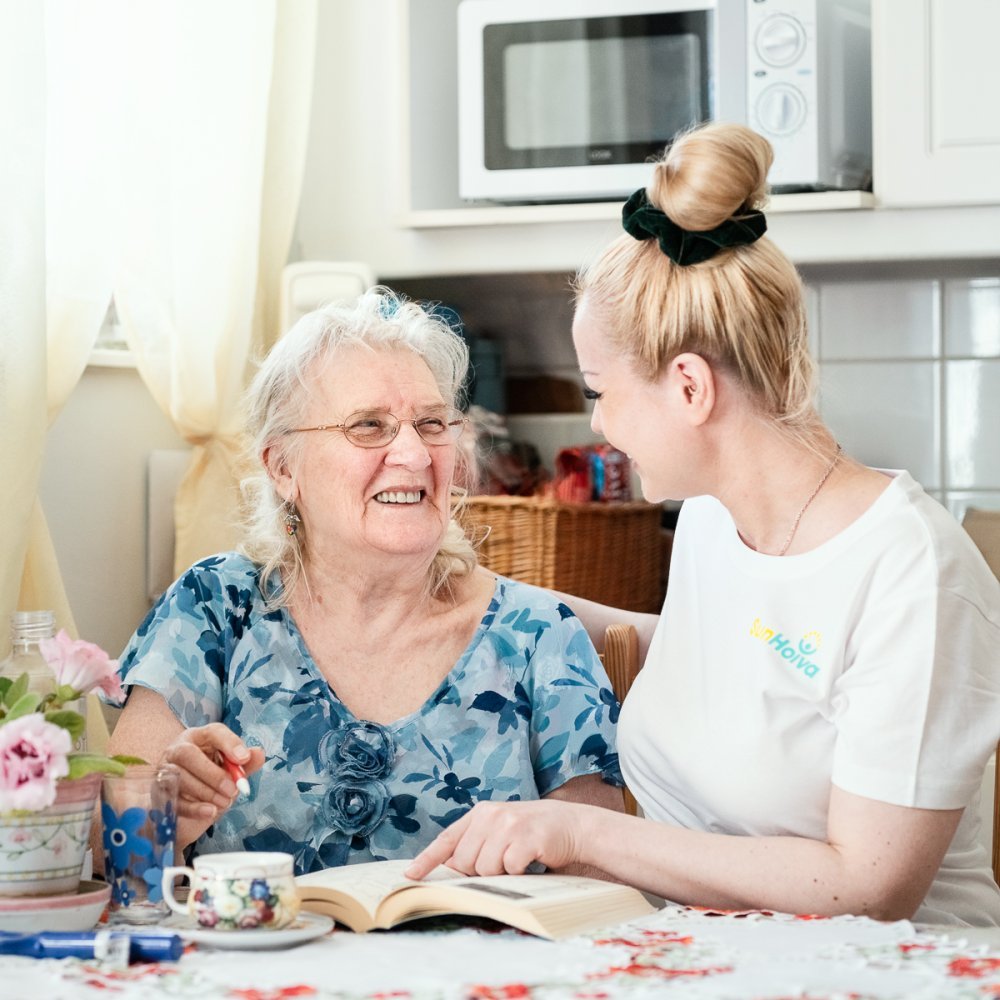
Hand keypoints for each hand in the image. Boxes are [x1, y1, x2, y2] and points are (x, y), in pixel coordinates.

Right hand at [160, 723, 264, 850]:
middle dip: (213, 773)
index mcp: (199, 738)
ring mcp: (164, 770)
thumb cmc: (210, 782)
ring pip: (180, 777)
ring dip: (206, 792)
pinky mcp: (159, 793)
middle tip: (233, 790)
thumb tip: (259, 753)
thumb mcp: (229, 772)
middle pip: (188, 754)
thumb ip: (245, 764)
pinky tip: (210, 812)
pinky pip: (174, 800)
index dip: (229, 742)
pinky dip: (195, 807)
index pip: (212, 732)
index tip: (244, 758)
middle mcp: (178, 749)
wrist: (188, 810)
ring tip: (225, 802)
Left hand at [404, 800, 581, 879]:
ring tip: (517, 860)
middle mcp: (491, 814)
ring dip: (500, 874)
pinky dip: (518, 873)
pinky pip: (508, 869)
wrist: (571, 825)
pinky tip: (530, 861)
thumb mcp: (500, 831)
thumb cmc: (532, 834)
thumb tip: (449, 870)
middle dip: (479, 872)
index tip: (410, 876)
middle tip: (503, 863)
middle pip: (465, 862)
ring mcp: (508, 824)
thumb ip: (476, 844)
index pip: (447, 839)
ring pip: (484, 868)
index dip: (427, 859)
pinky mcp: (525, 837)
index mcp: (480, 813)